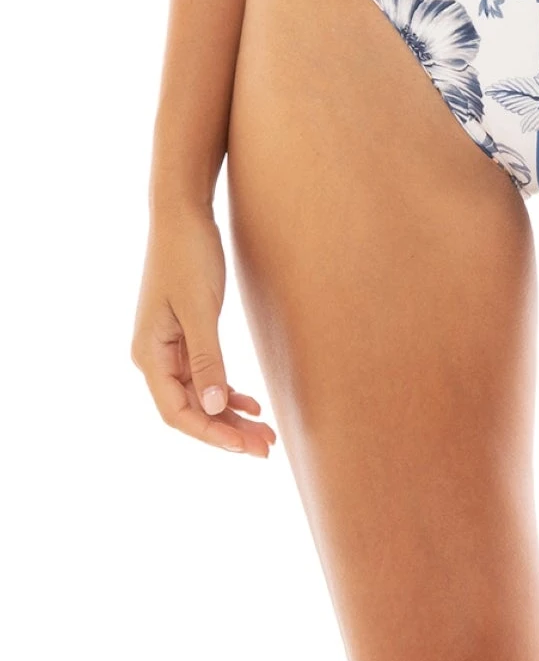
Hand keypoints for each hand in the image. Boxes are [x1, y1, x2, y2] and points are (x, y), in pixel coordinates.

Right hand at [131, 201, 275, 455]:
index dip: (212, 434)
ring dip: (230, 414)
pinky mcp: (184, 333)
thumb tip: (215, 407)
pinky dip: (227, 390)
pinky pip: (204, 374)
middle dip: (227, 431)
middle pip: (190, 409)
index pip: (177, 412)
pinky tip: (251, 402)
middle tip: (267, 448)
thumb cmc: (189, 255)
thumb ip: (207, 359)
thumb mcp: (200, 309)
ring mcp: (168, 346)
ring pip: (200, 394)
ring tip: (266, 432)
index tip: (246, 446)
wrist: (183, 213)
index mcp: (148, 354)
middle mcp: (153, 356)